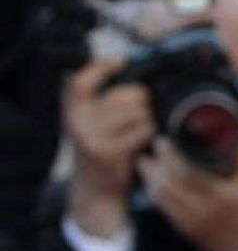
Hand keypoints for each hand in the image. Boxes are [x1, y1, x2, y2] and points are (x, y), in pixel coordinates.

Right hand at [63, 59, 151, 237]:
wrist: (93, 188)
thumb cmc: (103, 147)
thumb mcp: (94, 122)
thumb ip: (105, 100)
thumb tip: (137, 71)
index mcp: (73, 109)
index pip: (82, 82)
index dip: (100, 68)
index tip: (120, 61)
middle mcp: (77, 121)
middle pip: (124, 95)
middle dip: (142, 99)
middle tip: (143, 111)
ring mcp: (91, 137)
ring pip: (137, 111)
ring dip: (149, 117)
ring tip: (143, 127)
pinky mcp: (108, 152)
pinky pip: (143, 129)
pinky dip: (151, 132)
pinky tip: (147, 140)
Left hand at [139, 132, 237, 250]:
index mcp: (221, 196)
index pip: (187, 172)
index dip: (170, 155)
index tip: (163, 139)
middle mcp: (202, 210)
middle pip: (168, 184)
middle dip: (155, 164)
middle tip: (151, 147)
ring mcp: (190, 221)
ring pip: (161, 197)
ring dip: (150, 178)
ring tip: (146, 161)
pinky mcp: (183, 229)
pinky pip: (162, 208)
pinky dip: (155, 192)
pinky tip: (153, 180)